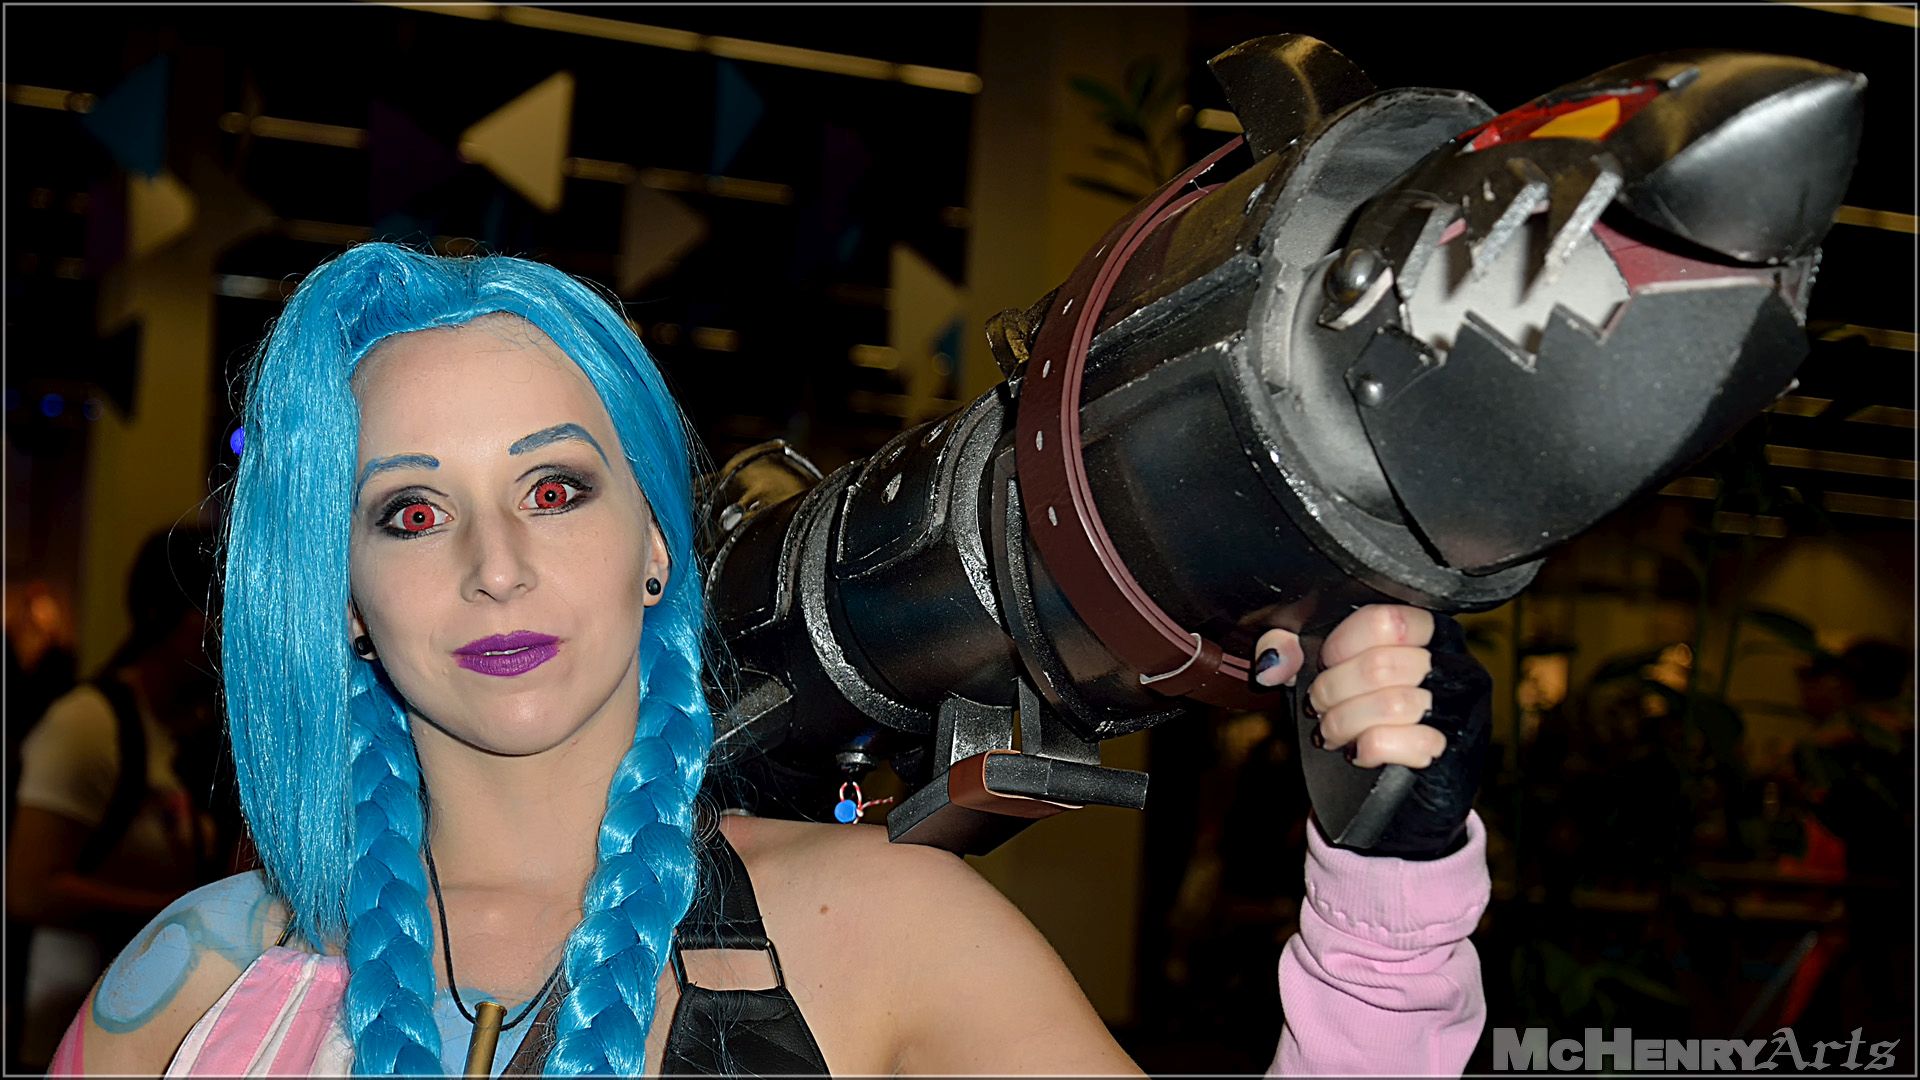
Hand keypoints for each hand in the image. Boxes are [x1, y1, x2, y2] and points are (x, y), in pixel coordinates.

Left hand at [1250, 604, 1491, 858]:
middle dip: (1332, 691)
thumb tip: (1275, 660)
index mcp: (1430, 634)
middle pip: (1380, 665)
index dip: (1342, 644)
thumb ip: (1294, 651)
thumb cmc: (1365, 721)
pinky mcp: (1452, 754)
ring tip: (1335, 733)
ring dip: (1343, 723)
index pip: (1386, 620)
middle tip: (1320, 708)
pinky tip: (1362, 753)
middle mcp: (1455, 667)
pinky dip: (1366, 749)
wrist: (1399, 797)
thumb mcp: (1328, 675)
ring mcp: (1461, 712)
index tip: (1327, 663)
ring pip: (1388, 705)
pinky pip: (1394, 742)